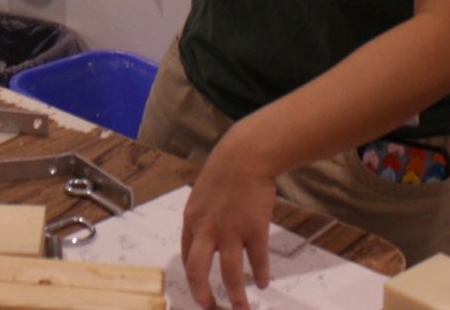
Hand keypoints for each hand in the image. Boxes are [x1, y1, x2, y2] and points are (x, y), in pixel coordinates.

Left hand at [181, 132, 278, 309]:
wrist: (245, 155)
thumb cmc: (224, 172)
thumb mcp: (202, 196)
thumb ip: (202, 219)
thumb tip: (205, 241)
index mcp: (192, 221)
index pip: (186, 258)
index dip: (192, 278)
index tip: (199, 291)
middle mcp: (207, 229)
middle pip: (198, 272)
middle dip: (203, 296)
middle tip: (211, 309)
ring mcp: (231, 231)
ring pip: (230, 275)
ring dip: (236, 296)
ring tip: (241, 309)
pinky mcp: (254, 229)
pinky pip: (257, 261)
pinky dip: (261, 274)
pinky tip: (263, 283)